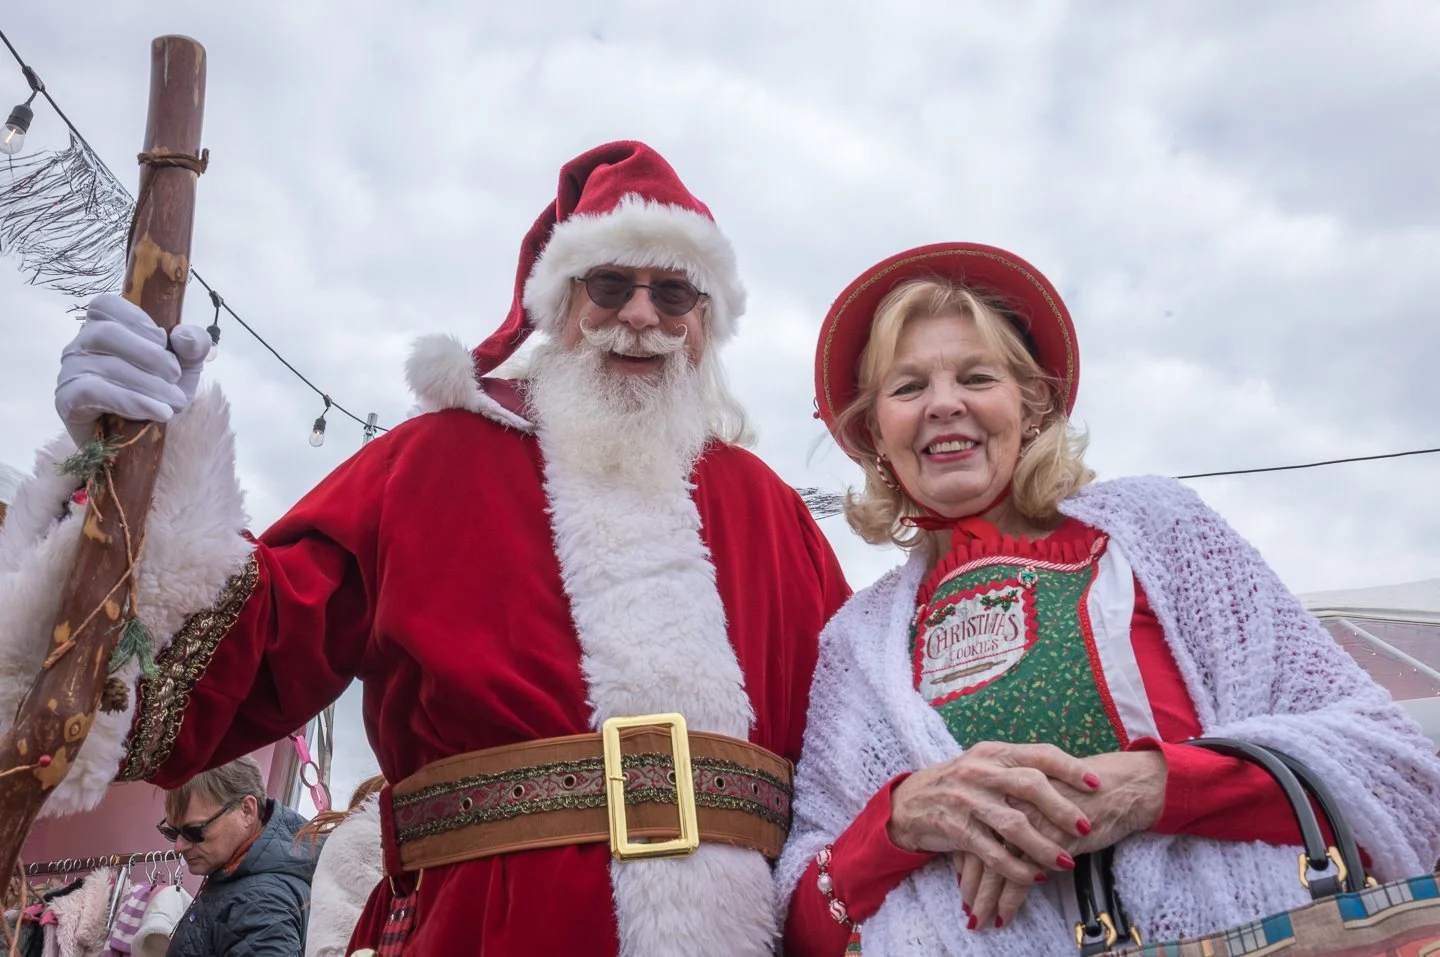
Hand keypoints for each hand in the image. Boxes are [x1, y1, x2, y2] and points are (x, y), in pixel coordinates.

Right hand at [54, 293, 211, 446]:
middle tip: (175, 377)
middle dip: (149, 355)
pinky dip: (131, 401)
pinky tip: (156, 412)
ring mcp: (70, 371)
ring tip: (175, 401)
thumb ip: (193, 343)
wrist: (142, 436)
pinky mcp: (66, 399)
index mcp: (104, 326)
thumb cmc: (159, 391)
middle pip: (106, 333)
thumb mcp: (186, 365)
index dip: (136, 319)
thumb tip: (183, 335)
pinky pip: (93, 392)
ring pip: (104, 365)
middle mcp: (81, 344)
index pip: (105, 305)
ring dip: (148, 384)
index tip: (164, 341)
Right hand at [888, 742, 1098, 893]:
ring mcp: (966, 800)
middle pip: (1030, 785)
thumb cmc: (959, 784)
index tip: (1096, 784)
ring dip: (1044, 847)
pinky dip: (1016, 868)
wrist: (909, 802)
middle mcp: (980, 771)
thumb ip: (1017, 768)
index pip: (1039, 754)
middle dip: (1062, 809)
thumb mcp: (984, 765)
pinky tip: (1033, 877)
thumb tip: (1070, 777)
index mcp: (993, 752)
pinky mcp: (955, 829)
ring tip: (1066, 863)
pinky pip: (992, 852)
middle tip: (1085, 827)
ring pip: (1014, 824)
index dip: (1070, 768)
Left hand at [956, 749, 1167, 930]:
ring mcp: (1028, 822)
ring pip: (996, 865)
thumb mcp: (1041, 791)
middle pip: (979, 847)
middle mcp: (1010, 802)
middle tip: (965, 904)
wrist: (1118, 787)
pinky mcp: (1049, 841)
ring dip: (986, 896)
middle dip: (970, 880)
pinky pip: (1022, 877)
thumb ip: (1017, 808)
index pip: (974, 825)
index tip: (958, 876)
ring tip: (978, 918)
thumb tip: (996, 835)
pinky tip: (1004, 915)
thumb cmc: (1080, 790)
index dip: (963, 854)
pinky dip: (1010, 899)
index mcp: (1004, 786)